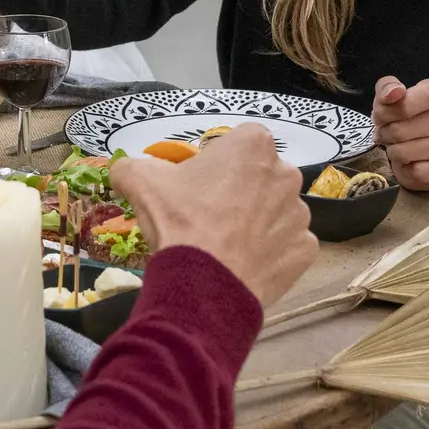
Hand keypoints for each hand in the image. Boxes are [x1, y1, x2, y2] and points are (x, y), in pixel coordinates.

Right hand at [110, 124, 315, 305]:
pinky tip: (244, 263)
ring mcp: (300, 214)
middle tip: (209, 215)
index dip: (218, 163)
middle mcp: (286, 173)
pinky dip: (270, 252)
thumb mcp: (139, 181)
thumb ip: (130, 166)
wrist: (203, 285)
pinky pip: (286, 244)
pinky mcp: (305, 249)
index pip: (238, 143)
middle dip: (240, 190)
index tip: (199, 184)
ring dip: (257, 222)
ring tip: (225, 244)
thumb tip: (123, 170)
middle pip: (260, 176)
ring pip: (275, 211)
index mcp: (254, 145)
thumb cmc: (179, 221)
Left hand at [373, 77, 428, 190]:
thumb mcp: (392, 96)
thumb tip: (395, 93)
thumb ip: (387, 87)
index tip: (381, 118)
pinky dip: (407, 171)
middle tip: (387, 136)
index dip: (384, 114)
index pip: (403, 105)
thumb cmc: (408, 117)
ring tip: (399, 148)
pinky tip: (412, 163)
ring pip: (407, 153)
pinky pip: (418, 172)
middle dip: (385, 135)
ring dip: (394, 153)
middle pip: (401, 131)